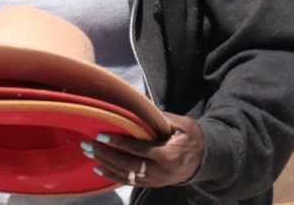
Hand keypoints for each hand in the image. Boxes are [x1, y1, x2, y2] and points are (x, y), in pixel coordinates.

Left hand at [81, 112, 203, 187]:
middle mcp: (161, 171)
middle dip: (105, 154)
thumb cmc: (192, 137)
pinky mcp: (153, 184)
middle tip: (87, 144)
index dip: (119, 142)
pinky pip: (130, 182)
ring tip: (89, 154)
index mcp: (168, 155)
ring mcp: (157, 180)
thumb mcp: (183, 125)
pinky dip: (114, 176)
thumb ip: (162, 119)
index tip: (101, 135)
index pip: (138, 150)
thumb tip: (140, 109)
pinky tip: (99, 169)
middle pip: (128, 165)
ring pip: (127, 175)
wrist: (206, 159)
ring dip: (106, 165)